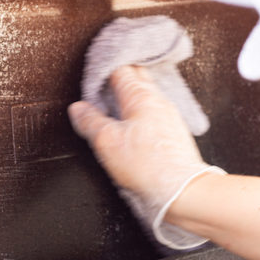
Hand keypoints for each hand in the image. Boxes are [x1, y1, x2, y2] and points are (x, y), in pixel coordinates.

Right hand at [68, 65, 220, 247]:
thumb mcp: (107, 142)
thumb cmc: (149, 167)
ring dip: (131, 94)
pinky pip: (154, 112)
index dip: (105, 67)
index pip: (121, 69)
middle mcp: (159, 102)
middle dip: (121, 75)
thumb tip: (78, 109)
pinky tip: (134, 123)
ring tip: (116, 99)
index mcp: (141, 96)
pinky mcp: (173, 134)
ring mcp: (169, 117)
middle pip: (138, 78)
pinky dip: (141, 111)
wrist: (182, 191)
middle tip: (105, 77)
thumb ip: (90, 121)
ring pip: (147, 96)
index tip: (94, 70)